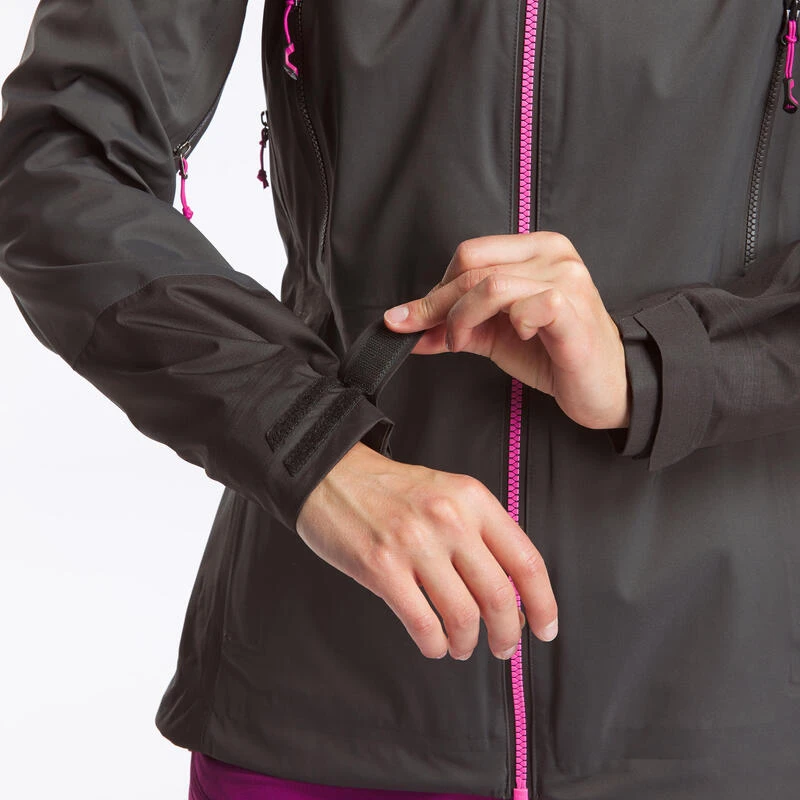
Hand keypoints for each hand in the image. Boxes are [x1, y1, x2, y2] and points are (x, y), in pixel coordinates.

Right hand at [296, 441, 558, 660]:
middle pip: (499, 596)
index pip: (526, 561)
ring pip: (463, 616)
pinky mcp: (382, 568)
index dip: (544, 604)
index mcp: (473, 499)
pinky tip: (434, 644)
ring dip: (468, 643)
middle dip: (507, 634)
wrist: (331, 476)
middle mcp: (449, 519)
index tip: (545, 628)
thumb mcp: (447, 493)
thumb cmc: (390, 490)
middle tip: (503, 648)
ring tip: (462, 645)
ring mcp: (414, 544)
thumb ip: (480, 534)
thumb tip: (512, 595)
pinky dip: (434, 645)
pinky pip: (422, 624)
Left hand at [382, 231, 629, 430]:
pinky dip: (509, 325)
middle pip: (472, 267)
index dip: (436, 288)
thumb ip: (454, 325)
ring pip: (491, 285)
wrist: (605, 387)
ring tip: (465, 343)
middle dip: (439, 306)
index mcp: (535, 249)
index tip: (413, 319)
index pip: (469, 254)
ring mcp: (566, 279)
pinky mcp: (573, 309)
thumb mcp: (495, 335)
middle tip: (436, 337)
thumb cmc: (555, 354)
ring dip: (464, 319)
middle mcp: (553, 255)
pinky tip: (519, 338)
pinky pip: (525, 307)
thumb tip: (404, 326)